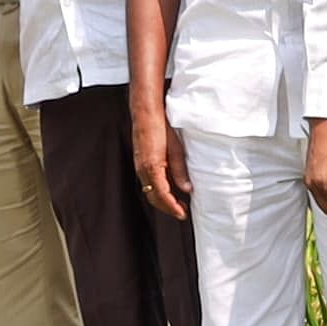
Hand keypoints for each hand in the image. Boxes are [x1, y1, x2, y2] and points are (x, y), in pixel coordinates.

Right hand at [130, 103, 189, 223]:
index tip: (183, 214)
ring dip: (163, 201)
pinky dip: (158, 191)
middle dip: (168, 208)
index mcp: (152, 167)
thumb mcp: (176, 148)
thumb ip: (180, 170)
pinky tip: (168, 189)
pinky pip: (148, 182)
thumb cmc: (160, 126)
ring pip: (149, 191)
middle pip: (154, 197)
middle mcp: (143, 169)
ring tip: (177, 203)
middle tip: (182, 212)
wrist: (145, 111)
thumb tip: (187, 189)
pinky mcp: (140, 162)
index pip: (162, 195)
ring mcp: (139, 166)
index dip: (173, 207)